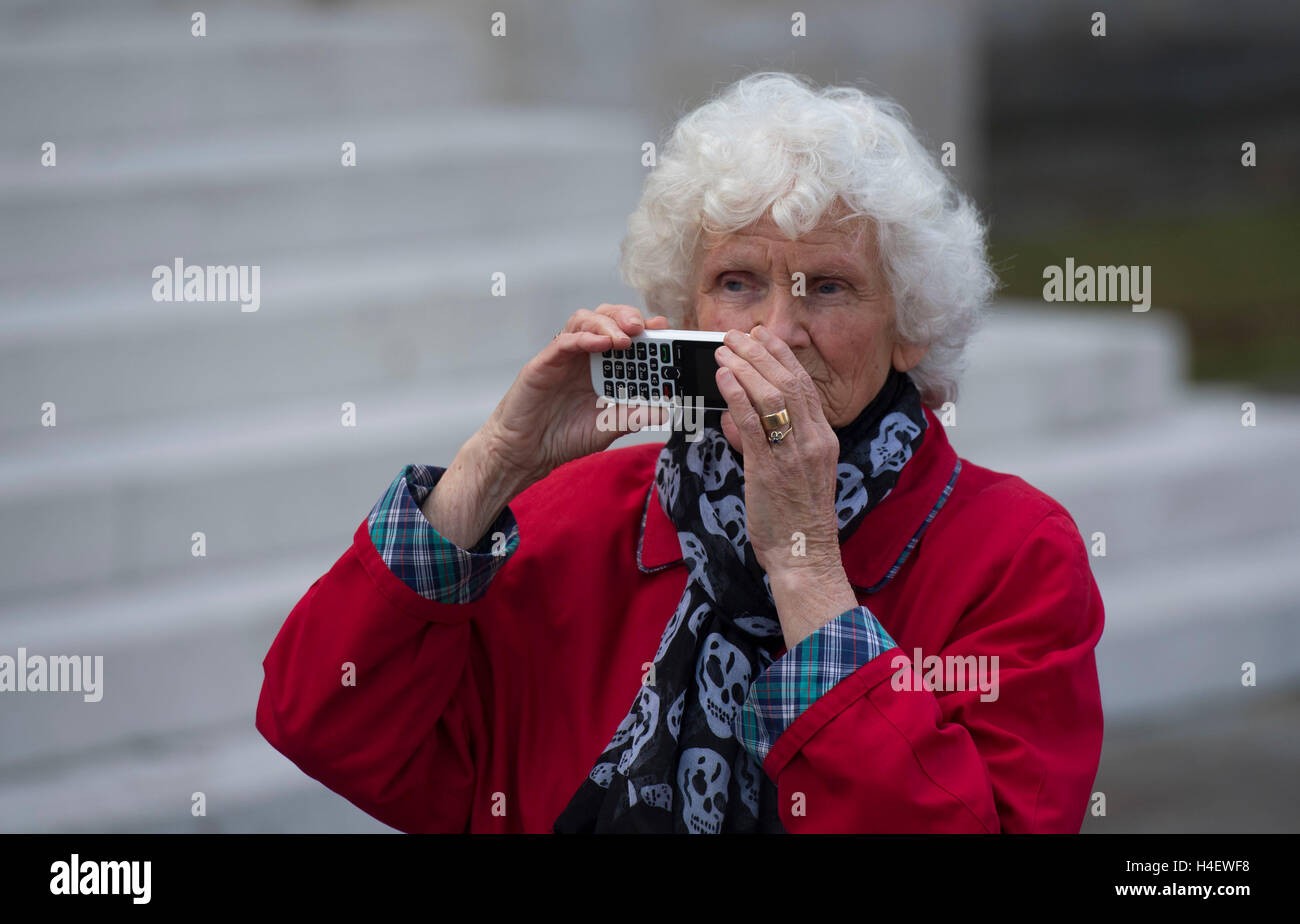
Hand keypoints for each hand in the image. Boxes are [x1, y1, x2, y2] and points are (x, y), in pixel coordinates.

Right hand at [424, 306, 668, 547]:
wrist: (526, 454)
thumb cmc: (562, 437)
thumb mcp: (608, 427)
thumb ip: (635, 416)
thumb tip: (666, 410)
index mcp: (602, 367)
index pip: (625, 335)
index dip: (645, 329)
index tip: (665, 330)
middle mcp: (584, 356)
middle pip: (606, 318)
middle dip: (628, 316)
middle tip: (645, 328)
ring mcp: (563, 356)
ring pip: (584, 320)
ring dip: (608, 323)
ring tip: (626, 338)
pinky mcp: (544, 363)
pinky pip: (564, 341)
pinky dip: (584, 338)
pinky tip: (602, 344)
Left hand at [713, 324, 858, 646]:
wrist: (804, 555)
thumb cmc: (797, 519)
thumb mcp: (797, 473)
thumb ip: (776, 442)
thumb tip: (741, 417)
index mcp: (823, 438)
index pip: (804, 385)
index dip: (782, 356)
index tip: (764, 336)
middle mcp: (813, 440)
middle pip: (789, 381)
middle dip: (760, 353)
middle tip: (736, 334)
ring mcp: (793, 454)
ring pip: (772, 395)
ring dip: (745, 367)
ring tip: (723, 350)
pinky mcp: (770, 469)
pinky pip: (753, 423)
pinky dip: (737, 396)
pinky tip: (722, 380)